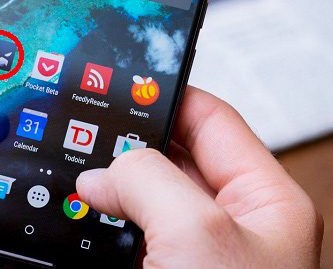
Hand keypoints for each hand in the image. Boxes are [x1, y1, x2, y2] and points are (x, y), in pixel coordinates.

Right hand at [77, 88, 322, 267]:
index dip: (165, 94)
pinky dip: (97, 228)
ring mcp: (190, 256)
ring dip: (107, 188)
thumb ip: (149, 179)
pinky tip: (73, 219)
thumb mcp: (197, 233)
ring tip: (69, 167)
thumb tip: (105, 170)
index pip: (211, 120)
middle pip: (171, 158)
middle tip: (81, 126)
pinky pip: (124, 240)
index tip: (119, 81)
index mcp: (263, 201)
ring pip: (141, 201)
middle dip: (126, 144)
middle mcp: (228, 225)